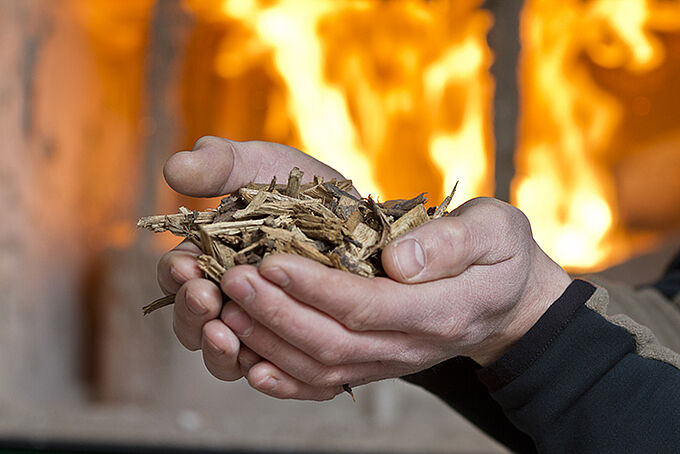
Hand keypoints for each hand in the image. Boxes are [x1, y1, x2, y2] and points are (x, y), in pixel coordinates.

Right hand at [157, 136, 354, 381]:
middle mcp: (228, 298)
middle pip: (192, 320)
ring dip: (217, 349)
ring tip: (226, 335)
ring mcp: (259, 327)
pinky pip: (269, 373)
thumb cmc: (305, 189)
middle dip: (192, 313)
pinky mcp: (291, 348)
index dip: (174, 274)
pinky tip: (261, 367)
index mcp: (210, 258)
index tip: (185, 266)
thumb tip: (173, 168)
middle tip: (205, 299)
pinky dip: (261, 373)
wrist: (363, 217)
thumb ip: (219, 164)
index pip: (176, 276)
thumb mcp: (263, 166)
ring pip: (224, 354)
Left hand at [215, 197, 571, 399]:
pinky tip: (251, 364)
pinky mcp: (377, 365)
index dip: (314, 288)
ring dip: (269, 342)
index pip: (366, 306)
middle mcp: (412, 346)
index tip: (270, 261)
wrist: (506, 300)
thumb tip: (397, 261)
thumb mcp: (493, 231)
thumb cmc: (498, 254)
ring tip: (226, 308)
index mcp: (442, 309)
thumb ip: (451, 242)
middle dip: (277, 313)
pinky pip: (328, 385)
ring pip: (322, 367)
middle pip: (333, 342)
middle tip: (233, 278)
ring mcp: (392, 362)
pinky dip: (286, 382)